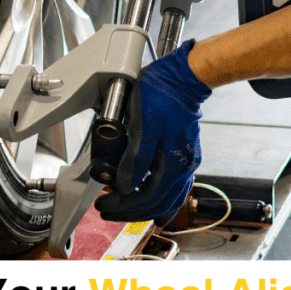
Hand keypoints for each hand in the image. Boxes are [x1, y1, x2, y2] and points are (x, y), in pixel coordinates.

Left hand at [94, 39, 212, 224]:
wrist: (183, 78)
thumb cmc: (163, 96)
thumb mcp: (142, 125)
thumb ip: (136, 159)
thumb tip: (125, 186)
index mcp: (174, 163)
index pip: (147, 198)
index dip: (123, 205)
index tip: (104, 204)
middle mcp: (184, 168)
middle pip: (157, 203)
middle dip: (130, 211)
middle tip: (107, 210)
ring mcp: (186, 162)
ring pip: (169, 199)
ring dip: (145, 209)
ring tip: (126, 211)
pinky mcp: (184, 155)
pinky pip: (176, 189)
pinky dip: (163, 201)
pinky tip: (156, 205)